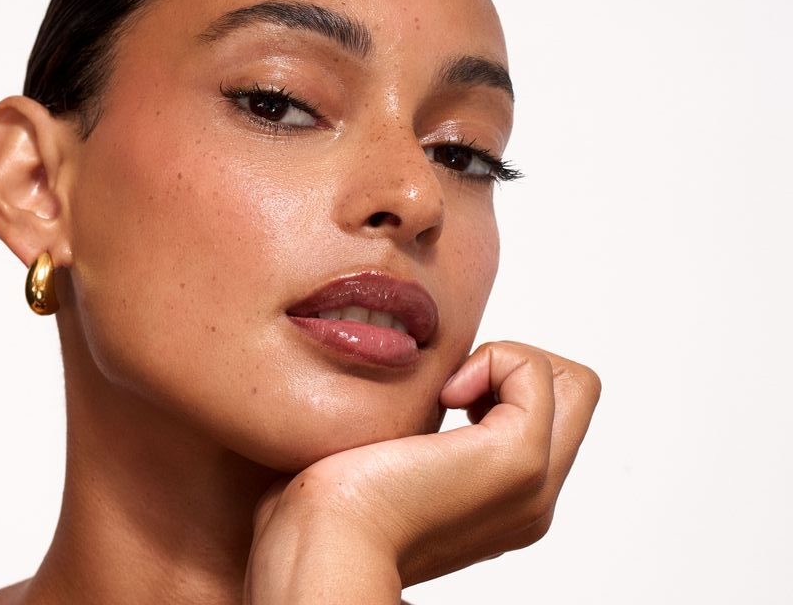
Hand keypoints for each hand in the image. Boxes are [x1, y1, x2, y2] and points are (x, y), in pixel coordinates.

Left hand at [243, 341, 600, 603]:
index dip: (501, 382)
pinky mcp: (519, 461)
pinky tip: (446, 394)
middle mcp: (532, 500)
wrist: (322, 540)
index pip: (548, 419)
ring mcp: (533, 485)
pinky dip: (494, 358)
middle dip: (517, 365)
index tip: (441, 397)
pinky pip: (538, 372)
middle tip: (453, 388)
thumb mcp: (392, 458)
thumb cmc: (332, 504)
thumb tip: (427, 388)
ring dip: (507, 360)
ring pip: (572, 382)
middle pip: (574, 397)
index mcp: (506, 502)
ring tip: (450, 392)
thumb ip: (425, 433)